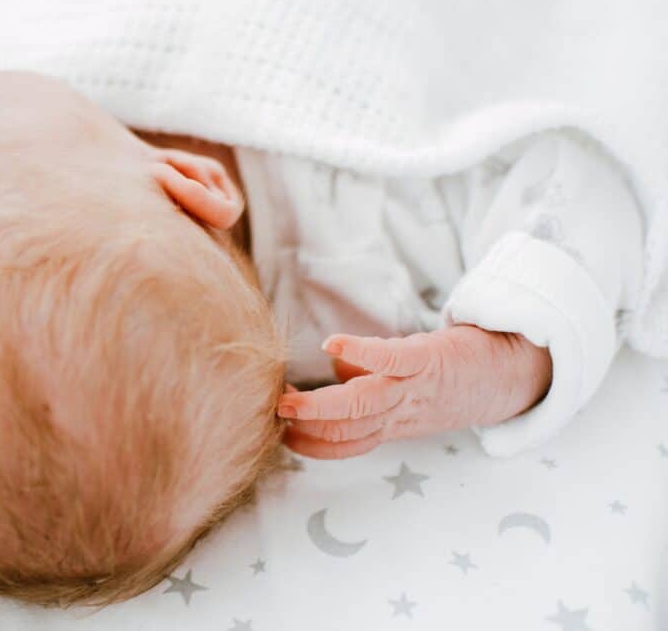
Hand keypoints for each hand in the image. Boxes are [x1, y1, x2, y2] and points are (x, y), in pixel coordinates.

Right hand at [278, 325, 551, 458]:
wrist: (516, 372)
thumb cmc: (457, 380)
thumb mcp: (412, 395)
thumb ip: (374, 387)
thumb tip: (337, 365)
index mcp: (395, 423)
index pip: (349, 443)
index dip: (314, 444)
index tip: (282, 435)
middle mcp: (402, 412)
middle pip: (349, 428)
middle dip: (309, 427)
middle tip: (274, 417)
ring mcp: (414, 387)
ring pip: (362, 403)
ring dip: (322, 406)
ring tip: (288, 399)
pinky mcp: (429, 359)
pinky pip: (392, 359)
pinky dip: (362, 353)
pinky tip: (333, 345)